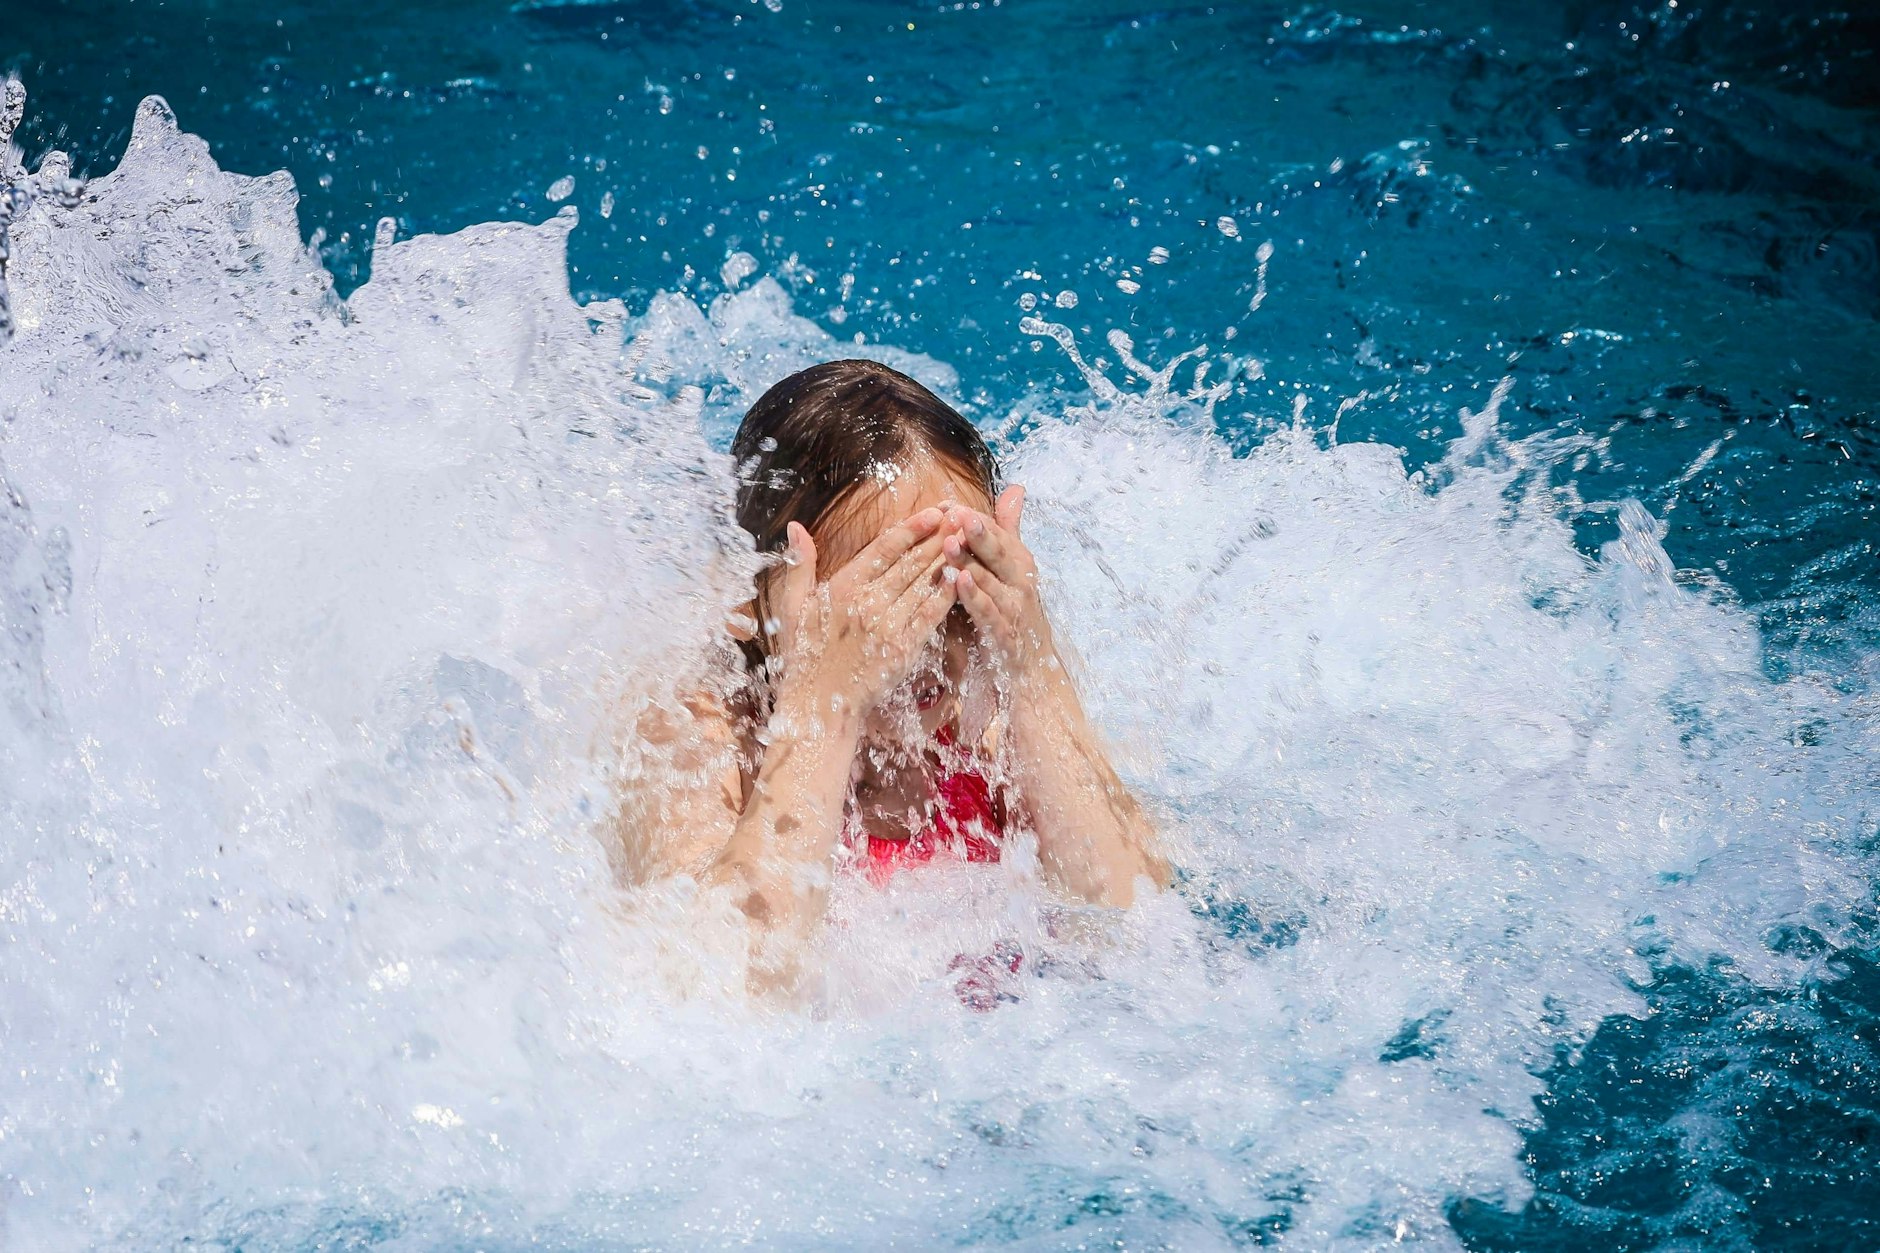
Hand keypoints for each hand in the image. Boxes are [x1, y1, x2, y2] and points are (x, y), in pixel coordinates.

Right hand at [769, 507, 959, 713]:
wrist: (819, 703)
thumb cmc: (805, 655)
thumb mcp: (793, 606)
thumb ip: (800, 564)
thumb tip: (796, 526)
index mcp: (842, 587)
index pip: (884, 548)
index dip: (912, 528)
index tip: (934, 511)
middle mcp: (866, 602)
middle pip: (910, 561)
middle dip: (938, 535)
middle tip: (962, 514)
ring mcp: (887, 626)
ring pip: (924, 584)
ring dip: (948, 559)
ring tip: (968, 538)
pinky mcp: (903, 649)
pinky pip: (930, 615)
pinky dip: (946, 595)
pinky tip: (961, 578)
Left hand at [943, 485, 1057, 678]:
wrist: (1033, 666)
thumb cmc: (1014, 608)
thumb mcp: (1011, 567)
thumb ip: (1007, 529)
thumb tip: (1015, 488)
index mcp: (1018, 562)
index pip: (997, 533)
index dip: (973, 519)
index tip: (948, 504)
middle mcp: (1019, 581)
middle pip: (997, 552)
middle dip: (978, 533)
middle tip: (958, 514)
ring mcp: (1013, 607)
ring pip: (989, 581)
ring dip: (969, 562)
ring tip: (949, 544)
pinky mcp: (1005, 634)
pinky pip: (987, 612)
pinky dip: (973, 597)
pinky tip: (958, 582)